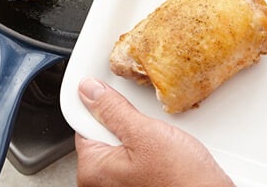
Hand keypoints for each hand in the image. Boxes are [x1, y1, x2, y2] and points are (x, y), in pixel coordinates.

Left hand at [74, 78, 234, 186]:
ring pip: (123, 142)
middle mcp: (101, 182)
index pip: (83, 122)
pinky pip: (136, 156)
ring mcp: (121, 185)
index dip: (102, 104)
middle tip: (147, 127)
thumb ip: (112, 109)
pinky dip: (149, 147)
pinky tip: (165, 151)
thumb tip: (89, 89)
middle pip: (104, 132)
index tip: (115, 94)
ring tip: (160, 142)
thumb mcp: (144, 134)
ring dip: (140, 134)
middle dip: (125, 121)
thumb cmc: (183, 182)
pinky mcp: (140, 184)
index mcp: (92, 170)